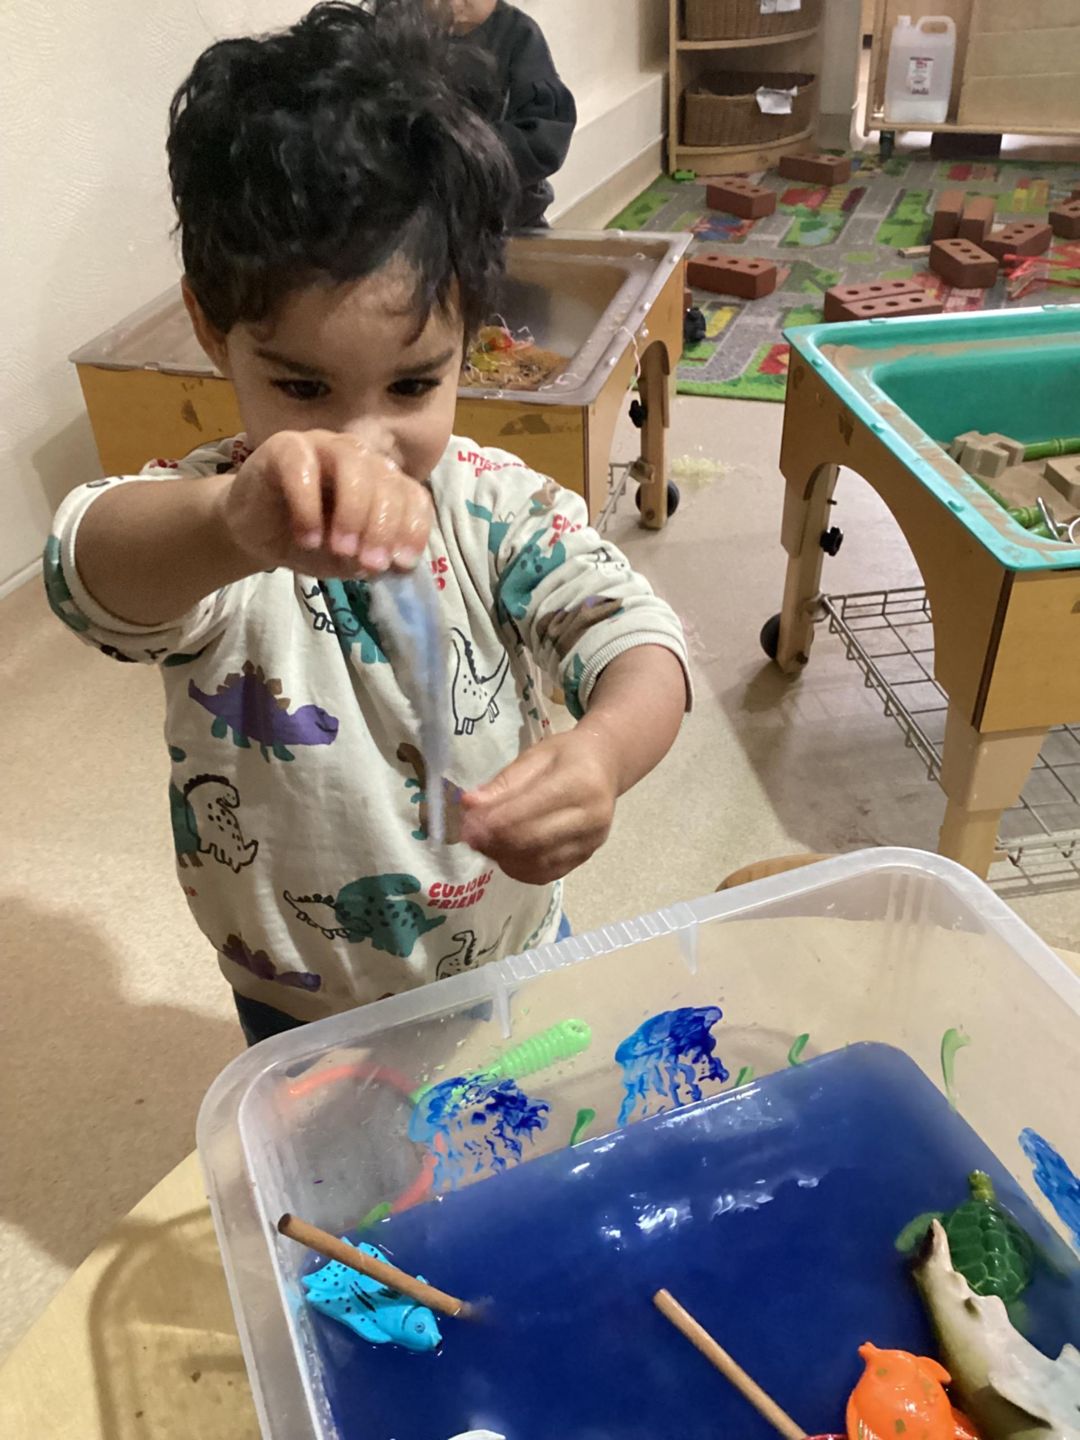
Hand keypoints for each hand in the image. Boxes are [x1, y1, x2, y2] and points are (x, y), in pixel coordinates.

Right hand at [218, 428, 432, 576]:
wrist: (254, 533)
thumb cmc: (308, 541)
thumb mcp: (346, 560)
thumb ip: (370, 560)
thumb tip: (395, 566)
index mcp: (382, 482)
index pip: (413, 496)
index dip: (413, 528)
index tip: (401, 563)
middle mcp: (359, 458)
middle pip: (386, 481)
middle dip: (383, 527)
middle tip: (370, 564)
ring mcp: (323, 446)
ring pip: (352, 464)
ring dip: (353, 511)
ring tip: (341, 550)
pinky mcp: (285, 447)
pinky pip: (303, 467)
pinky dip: (308, 506)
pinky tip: (307, 538)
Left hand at [460, 730, 618, 884]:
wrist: (605, 768)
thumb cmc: (567, 756)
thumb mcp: (534, 756)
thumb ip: (503, 783)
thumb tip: (469, 805)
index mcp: (580, 782)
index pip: (530, 809)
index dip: (495, 821)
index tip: (467, 825)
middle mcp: (591, 817)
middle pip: (533, 840)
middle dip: (495, 842)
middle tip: (469, 837)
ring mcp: (591, 842)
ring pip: (537, 862)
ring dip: (503, 857)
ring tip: (484, 844)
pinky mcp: (585, 858)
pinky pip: (545, 873)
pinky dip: (519, 868)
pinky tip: (504, 854)